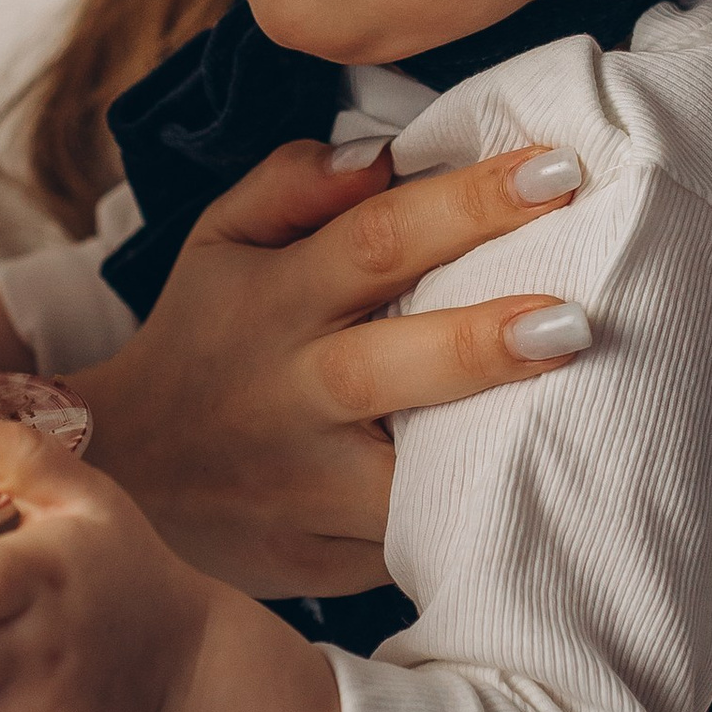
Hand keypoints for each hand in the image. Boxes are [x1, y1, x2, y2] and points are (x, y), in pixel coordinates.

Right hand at [74, 141, 586, 595]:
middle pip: (390, 365)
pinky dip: (470, 525)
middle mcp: (289, 394)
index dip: (467, 202)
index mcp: (274, 302)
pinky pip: (406, 544)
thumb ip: (293, 184)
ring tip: (586, 425)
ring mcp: (305, 486)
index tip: (558, 169)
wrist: (125, 474)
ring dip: (488, 455)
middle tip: (576, 319)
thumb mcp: (220, 242)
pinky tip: (545, 499)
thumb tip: (382, 151)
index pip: (376, 238)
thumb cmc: (204, 335)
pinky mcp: (322, 559)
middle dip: (481, 342)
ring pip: (403, 480)